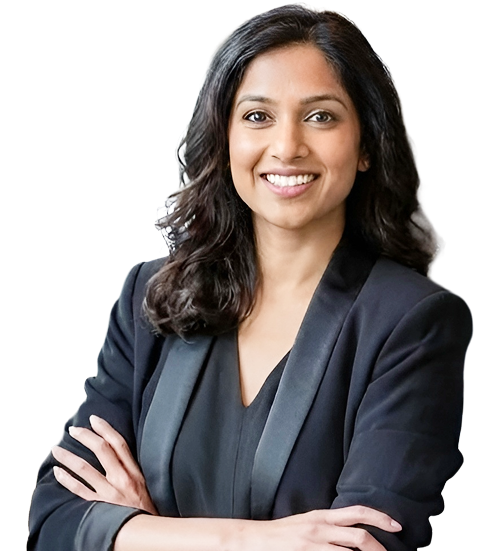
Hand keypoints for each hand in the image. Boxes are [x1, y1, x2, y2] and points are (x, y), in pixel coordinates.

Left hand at [51, 415, 157, 515]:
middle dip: (86, 436)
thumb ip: (130, 468)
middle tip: (73, 430)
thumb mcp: (143, 483)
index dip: (105, 428)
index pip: (119, 443)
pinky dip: (66, 479)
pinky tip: (57, 472)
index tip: (93, 419)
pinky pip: (79, 490)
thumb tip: (114, 451)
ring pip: (85, 468)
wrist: (146, 532)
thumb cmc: (145, 507)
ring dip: (68, 456)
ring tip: (56, 449)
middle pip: (102, 450)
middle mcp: (122, 479)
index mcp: (134, 471)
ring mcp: (109, 493)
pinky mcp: (99, 507)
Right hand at [240, 506, 401, 550]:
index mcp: (321, 517)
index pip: (356, 512)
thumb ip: (328, 526)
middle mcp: (320, 529)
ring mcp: (314, 545)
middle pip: (359, 536)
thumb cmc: (282, 534)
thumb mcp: (307, 523)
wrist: (255, 540)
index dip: (379, 517)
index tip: (395, 525)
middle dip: (379, 548)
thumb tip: (351, 533)